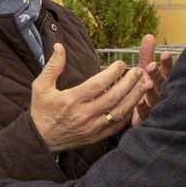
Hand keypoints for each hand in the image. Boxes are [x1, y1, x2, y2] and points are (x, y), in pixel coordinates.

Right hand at [30, 43, 148, 151]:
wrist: (40, 140)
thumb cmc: (42, 111)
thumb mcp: (41, 86)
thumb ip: (52, 66)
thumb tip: (60, 46)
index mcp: (71, 100)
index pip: (97, 84)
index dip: (112, 73)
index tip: (121, 63)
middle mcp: (83, 115)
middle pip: (113, 97)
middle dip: (129, 83)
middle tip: (139, 71)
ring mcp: (92, 127)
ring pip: (119, 112)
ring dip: (134, 97)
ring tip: (145, 84)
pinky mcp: (96, 136)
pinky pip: (117, 125)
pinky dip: (128, 114)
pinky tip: (135, 103)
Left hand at [132, 34, 175, 124]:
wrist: (143, 116)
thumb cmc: (146, 89)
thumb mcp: (145, 71)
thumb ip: (147, 55)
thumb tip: (149, 35)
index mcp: (163, 81)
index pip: (167, 71)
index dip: (167, 63)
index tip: (165, 54)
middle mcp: (163, 93)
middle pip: (162, 83)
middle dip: (157, 75)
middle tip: (150, 66)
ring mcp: (157, 106)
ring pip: (155, 98)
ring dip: (151, 91)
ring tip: (147, 83)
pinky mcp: (148, 119)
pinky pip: (146, 114)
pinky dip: (143, 108)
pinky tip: (139, 102)